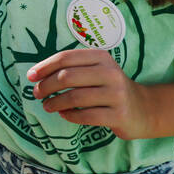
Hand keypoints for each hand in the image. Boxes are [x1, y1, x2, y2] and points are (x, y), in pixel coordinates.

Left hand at [28, 49, 152, 139]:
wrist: (143, 109)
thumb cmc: (110, 87)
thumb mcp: (96, 70)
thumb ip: (72, 68)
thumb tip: (36, 75)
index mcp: (101, 57)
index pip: (66, 58)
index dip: (45, 67)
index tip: (31, 76)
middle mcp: (109, 73)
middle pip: (67, 77)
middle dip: (46, 86)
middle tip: (37, 94)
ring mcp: (116, 94)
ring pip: (74, 97)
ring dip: (55, 102)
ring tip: (47, 106)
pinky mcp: (118, 115)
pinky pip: (85, 116)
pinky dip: (69, 115)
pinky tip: (64, 115)